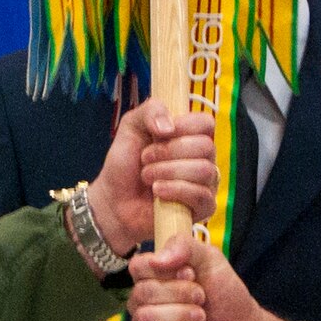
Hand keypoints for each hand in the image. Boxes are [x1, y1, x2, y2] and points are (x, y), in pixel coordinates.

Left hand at [85, 100, 217, 254]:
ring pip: (204, 170)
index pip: (206, 123)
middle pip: (206, 146)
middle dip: (170, 151)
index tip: (160, 133)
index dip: (186, 125)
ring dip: (168, 171)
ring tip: (147, 176)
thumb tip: (169, 126)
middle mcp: (203, 159)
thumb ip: (150, 111)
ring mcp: (206, 184)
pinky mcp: (203, 208)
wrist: (114, 200)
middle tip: (145, 158)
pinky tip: (157, 191)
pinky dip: (175, 191)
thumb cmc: (126, 164)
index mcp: (190, 136)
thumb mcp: (131, 127)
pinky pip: (201, 195)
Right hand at [129, 235, 309, 320]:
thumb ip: (184, 246)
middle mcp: (145, 303)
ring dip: (179, 315)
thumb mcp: (210, 260)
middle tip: (202, 298)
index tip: (191, 274)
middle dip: (178, 294)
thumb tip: (156, 259)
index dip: (163, 270)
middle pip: (141, 292)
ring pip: (143, 317)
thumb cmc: (225, 296)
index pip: (137, 267)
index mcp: (154, 278)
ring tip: (200, 318)